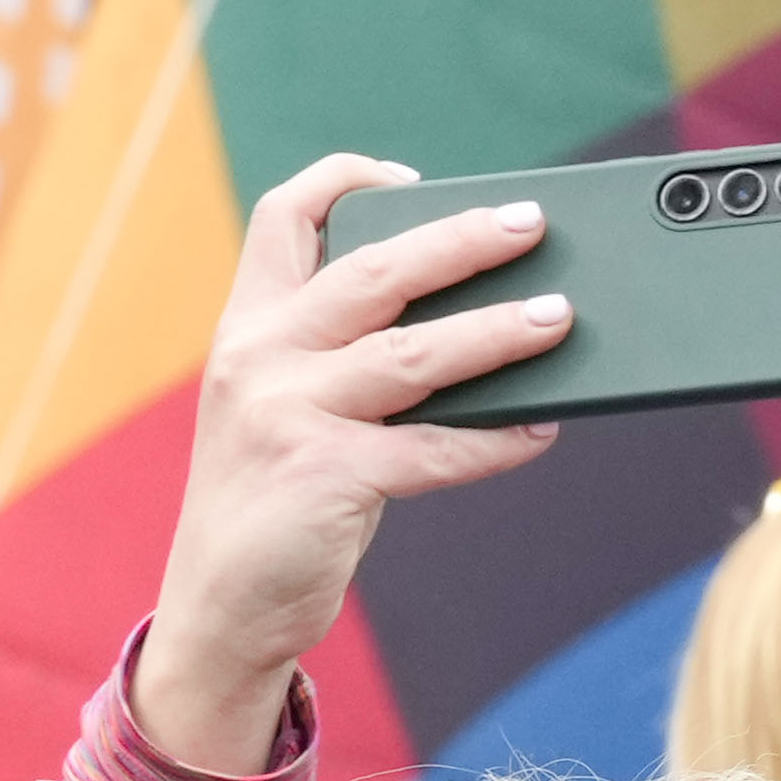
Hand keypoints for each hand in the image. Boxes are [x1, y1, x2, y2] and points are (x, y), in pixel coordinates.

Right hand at [135, 154, 564, 771]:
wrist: (219, 605)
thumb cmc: (279, 494)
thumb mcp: (290, 406)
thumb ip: (352, 358)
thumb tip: (487, 321)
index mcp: (249, 326)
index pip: (283, 218)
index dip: (345, 179)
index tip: (409, 175)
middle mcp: (259, 357)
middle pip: (372, 272)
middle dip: (459, 241)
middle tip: (532, 222)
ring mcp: (285, 415)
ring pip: (412, 354)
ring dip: (496, 333)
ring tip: (561, 317)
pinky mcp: (321, 477)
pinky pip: (432, 449)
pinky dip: (494, 440)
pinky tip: (542, 431)